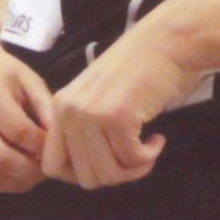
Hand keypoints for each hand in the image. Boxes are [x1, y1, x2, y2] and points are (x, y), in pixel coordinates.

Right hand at [0, 35, 54, 192]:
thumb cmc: (2, 75)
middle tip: (45, 171)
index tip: (54, 151)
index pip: (17, 130)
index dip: (40, 147)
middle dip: (30, 171)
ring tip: (31, 174)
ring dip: (16, 182)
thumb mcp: (29, 80)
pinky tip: (12, 174)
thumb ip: (47, 110)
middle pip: (0, 158)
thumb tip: (60, 147)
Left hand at [41, 16, 202, 189]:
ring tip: (147, 149)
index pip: (52, 166)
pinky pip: (132, 160)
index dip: (81, 175)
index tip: (108, 163)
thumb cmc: (138, 70)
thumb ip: (83, 130)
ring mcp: (91, 114)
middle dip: (116, 175)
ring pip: (108, 174)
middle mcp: (69, 111)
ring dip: (134, 169)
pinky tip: (157, 138)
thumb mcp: (96, 98)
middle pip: (85, 177)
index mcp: (60, 107)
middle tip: (135, 156)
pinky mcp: (117, 117)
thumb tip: (85, 175)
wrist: (166, 42)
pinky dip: (149, 156)